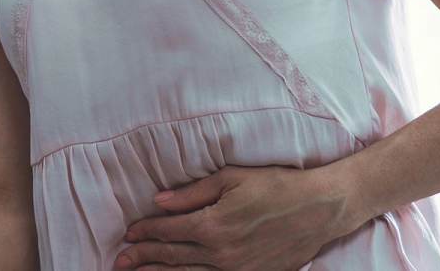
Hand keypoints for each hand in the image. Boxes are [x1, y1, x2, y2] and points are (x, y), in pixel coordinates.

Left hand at [117, 165, 358, 270]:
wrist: (320, 208)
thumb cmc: (276, 185)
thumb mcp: (230, 178)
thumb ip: (192, 192)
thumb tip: (159, 201)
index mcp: (212, 225)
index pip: (168, 230)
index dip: (145, 232)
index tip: (129, 233)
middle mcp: (220, 253)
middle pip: (172, 258)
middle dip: (142, 259)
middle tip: (119, 261)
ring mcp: (237, 269)